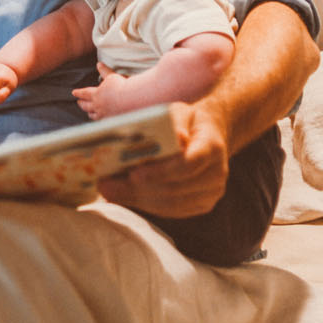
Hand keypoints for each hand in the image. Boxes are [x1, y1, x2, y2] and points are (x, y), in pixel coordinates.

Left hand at [72, 63, 131, 119]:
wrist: (132, 99)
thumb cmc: (121, 86)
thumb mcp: (111, 76)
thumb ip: (104, 71)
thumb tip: (99, 64)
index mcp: (96, 94)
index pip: (84, 93)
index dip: (78, 93)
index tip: (74, 93)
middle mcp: (98, 106)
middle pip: (86, 106)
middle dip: (82, 104)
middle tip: (79, 102)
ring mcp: (105, 114)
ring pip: (94, 115)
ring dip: (90, 114)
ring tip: (89, 113)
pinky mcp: (112, 120)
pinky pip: (103, 121)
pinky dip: (100, 120)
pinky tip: (101, 120)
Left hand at [97, 101, 229, 218]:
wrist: (207, 136)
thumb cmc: (188, 122)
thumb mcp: (181, 111)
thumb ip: (176, 122)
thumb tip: (176, 138)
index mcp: (212, 146)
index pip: (187, 164)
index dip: (161, 172)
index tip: (133, 174)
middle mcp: (216, 174)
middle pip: (174, 188)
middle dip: (137, 189)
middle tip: (106, 185)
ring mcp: (211, 193)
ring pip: (170, 204)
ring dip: (136, 199)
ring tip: (109, 191)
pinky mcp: (201, 205)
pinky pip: (171, 211)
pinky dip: (145, 205)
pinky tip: (124, 196)